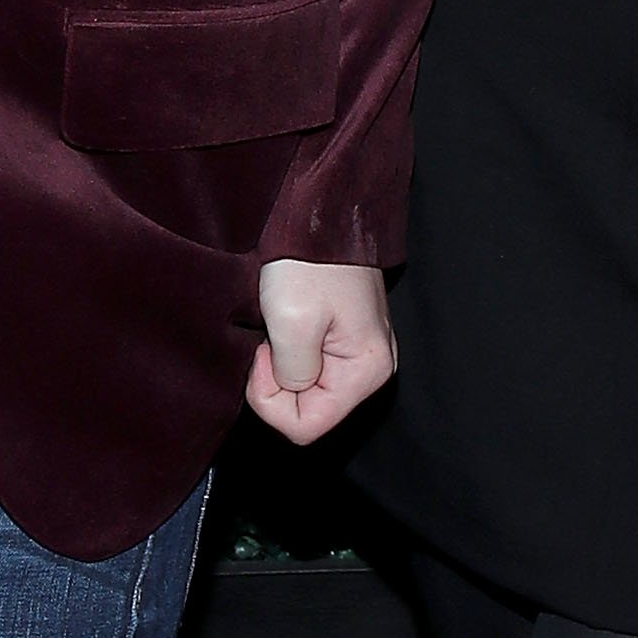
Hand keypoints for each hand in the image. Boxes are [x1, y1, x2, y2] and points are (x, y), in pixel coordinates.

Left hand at [246, 260, 392, 443]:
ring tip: (280, 323)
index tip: (265, 351)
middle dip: (278, 383)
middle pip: (308, 411)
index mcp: (368, 370)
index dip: (271, 399)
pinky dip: (289, 350)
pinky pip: (309, 367)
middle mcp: (372, 367)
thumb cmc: (309, 260)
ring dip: (283, 364)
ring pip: (306, 390)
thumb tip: (290, 389)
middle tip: (271, 336)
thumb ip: (291, 376)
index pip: (306, 427)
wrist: (319, 210)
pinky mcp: (344, 336)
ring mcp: (359, 351)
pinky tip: (287, 321)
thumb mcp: (290, 323)